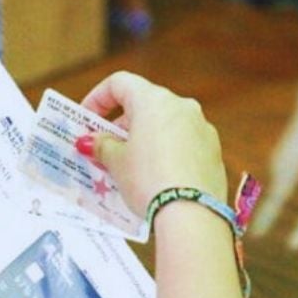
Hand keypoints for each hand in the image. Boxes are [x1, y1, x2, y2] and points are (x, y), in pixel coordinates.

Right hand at [79, 71, 227, 215]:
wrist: (191, 213)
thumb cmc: (148, 180)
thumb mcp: (116, 162)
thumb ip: (102, 145)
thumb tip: (92, 141)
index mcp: (154, 101)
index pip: (119, 83)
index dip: (97, 98)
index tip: (85, 121)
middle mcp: (182, 107)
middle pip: (144, 105)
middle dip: (119, 125)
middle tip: (103, 149)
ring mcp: (201, 128)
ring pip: (164, 126)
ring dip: (142, 140)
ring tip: (125, 166)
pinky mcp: (212, 152)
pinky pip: (180, 144)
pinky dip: (163, 153)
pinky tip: (151, 176)